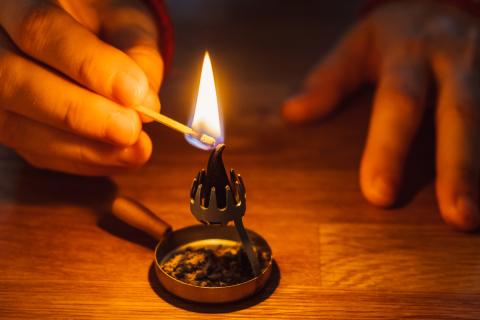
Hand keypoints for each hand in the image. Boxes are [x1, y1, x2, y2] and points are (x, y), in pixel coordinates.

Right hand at [0, 0, 163, 174]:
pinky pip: (34, 153)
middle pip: (13, 81)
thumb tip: (146, 106)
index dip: (89, 66)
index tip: (134, 93)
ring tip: (133, 150)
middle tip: (130, 129)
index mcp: (20, 3)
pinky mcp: (9, 125)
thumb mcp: (127, 25)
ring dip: (81, 147)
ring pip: (16, 126)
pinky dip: (80, 161)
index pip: (41, 31)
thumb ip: (138, 57)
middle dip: (78, 113)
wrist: (84, 38)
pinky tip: (118, 157)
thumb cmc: (105, 26)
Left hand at [283, 1, 479, 230]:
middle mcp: (455, 61)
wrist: (447, 1)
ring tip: (473, 217)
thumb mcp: (359, 43)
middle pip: (460, 115)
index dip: (388, 148)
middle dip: (458, 168)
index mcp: (410, 53)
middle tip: (457, 218)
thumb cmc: (397, 32)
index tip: (379, 194)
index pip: (398, 102)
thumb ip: (329, 78)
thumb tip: (292, 113)